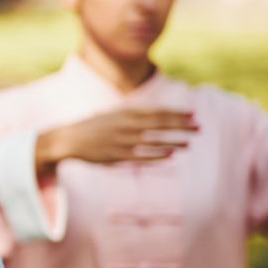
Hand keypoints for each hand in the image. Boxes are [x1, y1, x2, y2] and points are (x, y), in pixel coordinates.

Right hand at [35, 108, 196, 173]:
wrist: (68, 139)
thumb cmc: (94, 127)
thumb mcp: (114, 114)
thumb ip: (134, 115)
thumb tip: (156, 114)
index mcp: (125, 112)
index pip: (157, 112)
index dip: (177, 113)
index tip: (193, 114)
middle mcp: (126, 124)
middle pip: (160, 124)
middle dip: (181, 125)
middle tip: (199, 127)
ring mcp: (122, 140)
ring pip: (154, 140)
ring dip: (174, 141)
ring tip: (189, 143)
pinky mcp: (117, 155)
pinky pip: (143, 155)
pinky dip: (158, 155)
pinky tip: (171, 154)